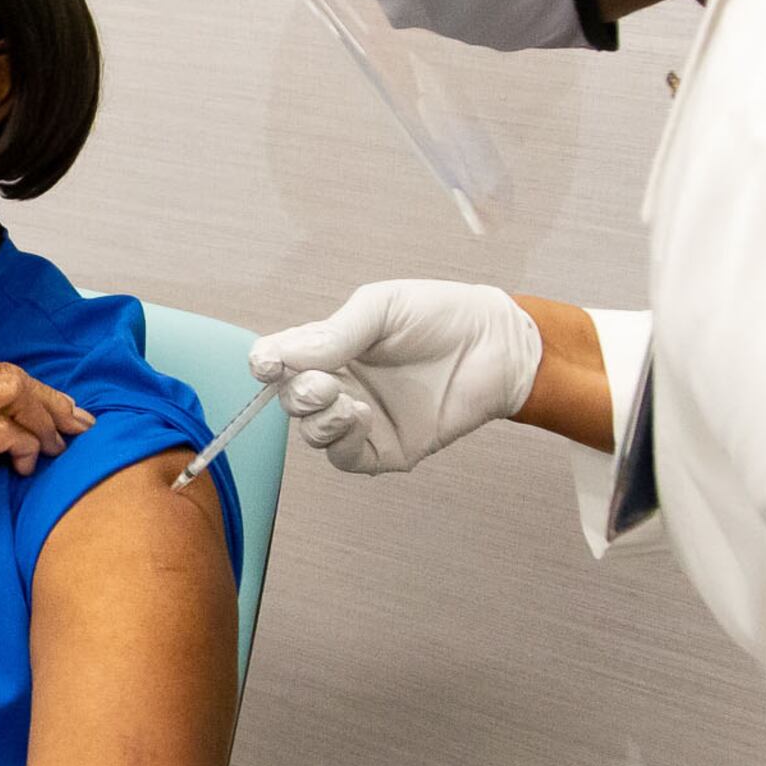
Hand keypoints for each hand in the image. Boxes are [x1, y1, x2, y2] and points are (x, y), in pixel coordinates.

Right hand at [0, 346, 93, 546]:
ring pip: (15, 398)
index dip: (32, 388)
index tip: (59, 408)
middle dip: (50, 402)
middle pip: (9, 376)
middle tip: (77, 425)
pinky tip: (26, 466)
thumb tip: (6, 404)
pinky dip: (27, 449)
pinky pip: (6, 436)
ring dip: (44, 426)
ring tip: (57, 448)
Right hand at [251, 280, 541, 474]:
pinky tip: (360, 416)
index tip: (267, 364)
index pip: (280, 361)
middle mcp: (341, 385)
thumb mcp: (382, 308)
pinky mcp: (388, 449)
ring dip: (317, 419)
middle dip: (297, 393)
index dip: (267, 364)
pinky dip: (342, 440)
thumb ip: (333, 333)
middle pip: (292, 400)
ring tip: (344, 400)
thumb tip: (284, 355)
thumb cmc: (442, 316)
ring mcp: (363, 420)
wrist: (498, 344)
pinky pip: (348, 457)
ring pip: (313, 434)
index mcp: (330, 349)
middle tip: (321, 382)